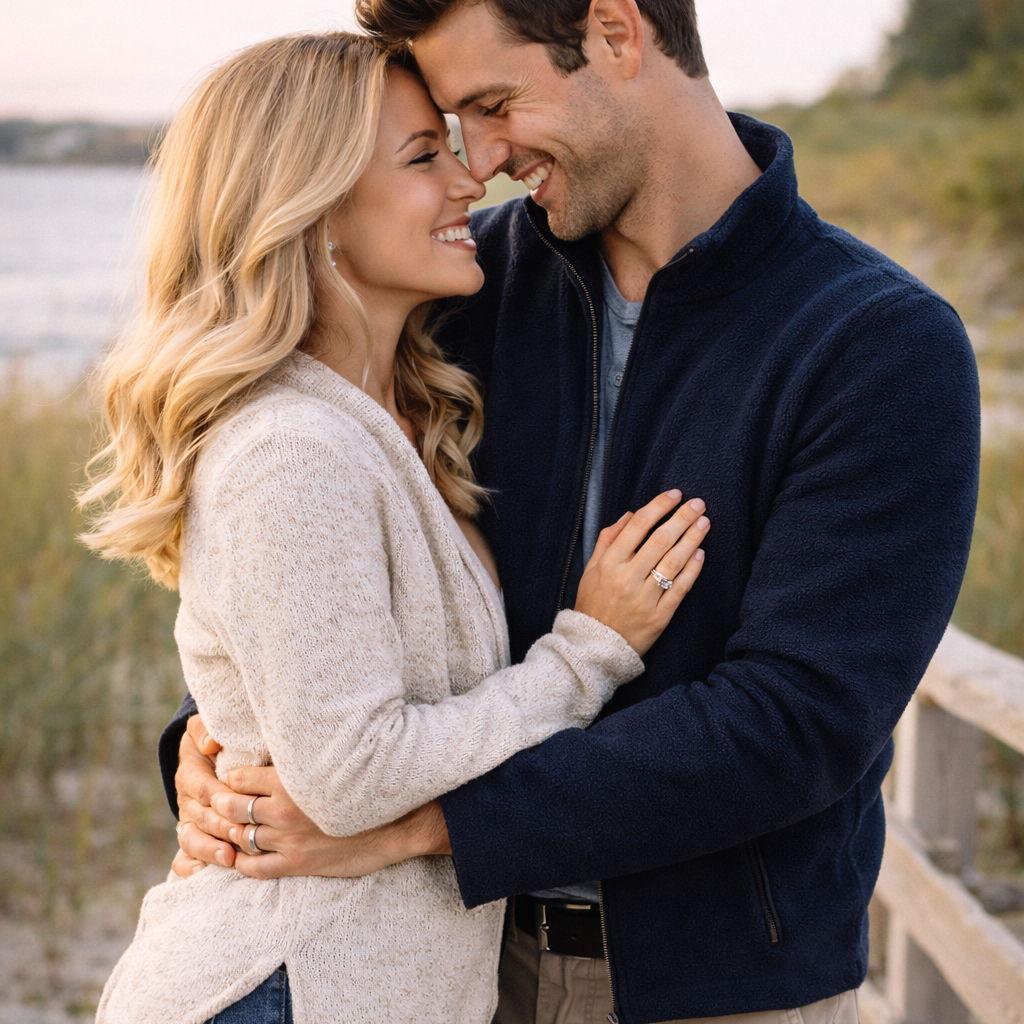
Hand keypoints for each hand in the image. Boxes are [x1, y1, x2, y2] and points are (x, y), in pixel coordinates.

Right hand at [172, 714, 236, 876]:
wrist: (210, 757)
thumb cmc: (216, 742)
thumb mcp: (207, 729)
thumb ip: (206, 731)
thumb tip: (211, 743)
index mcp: (190, 775)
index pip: (203, 789)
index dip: (218, 797)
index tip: (236, 803)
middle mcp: (187, 802)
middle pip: (201, 818)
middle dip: (221, 827)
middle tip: (240, 835)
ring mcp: (189, 823)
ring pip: (192, 841)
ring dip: (209, 851)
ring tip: (228, 858)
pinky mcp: (192, 839)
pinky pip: (183, 859)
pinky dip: (190, 868)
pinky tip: (203, 875)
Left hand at [208, 768, 450, 879]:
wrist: (397, 823)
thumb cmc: (368, 786)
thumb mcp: (333, 763)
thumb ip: (302, 758)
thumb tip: (282, 745)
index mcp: (289, 781)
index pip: (239, 778)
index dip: (228, 778)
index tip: (227, 778)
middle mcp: (283, 810)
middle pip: (232, 807)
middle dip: (218, 804)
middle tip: (215, 802)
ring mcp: (288, 840)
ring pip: (240, 836)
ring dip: (227, 832)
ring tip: (223, 827)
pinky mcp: (297, 864)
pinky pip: (255, 867)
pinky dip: (239, 862)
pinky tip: (236, 855)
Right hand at [574, 489, 708, 656]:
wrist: (594, 645)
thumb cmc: (593, 603)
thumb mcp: (591, 568)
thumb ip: (608, 540)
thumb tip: (631, 515)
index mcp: (609, 563)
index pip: (638, 526)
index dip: (658, 507)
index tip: (674, 495)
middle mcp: (627, 578)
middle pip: (660, 540)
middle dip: (681, 518)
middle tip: (698, 504)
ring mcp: (644, 598)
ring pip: (672, 562)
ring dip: (691, 539)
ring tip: (704, 522)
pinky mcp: (659, 616)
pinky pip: (679, 589)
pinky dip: (691, 570)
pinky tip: (700, 553)